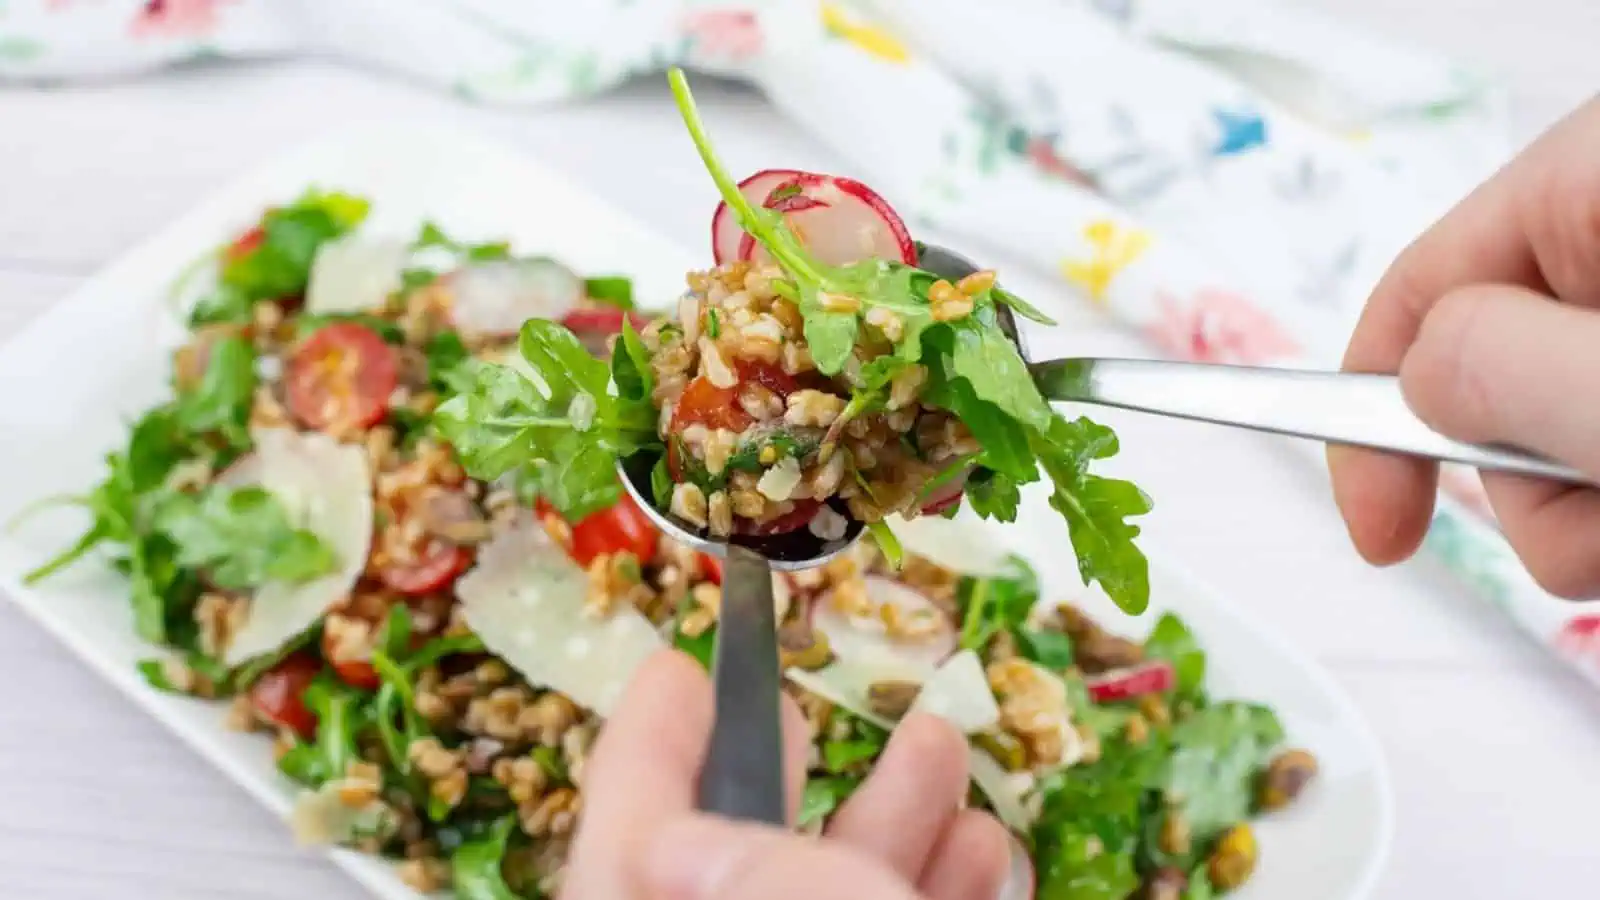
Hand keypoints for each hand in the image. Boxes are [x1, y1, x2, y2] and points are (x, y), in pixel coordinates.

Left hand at [560, 650, 1011, 899]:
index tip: (675, 670)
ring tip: (939, 740)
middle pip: (726, 870)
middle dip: (769, 779)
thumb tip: (673, 838)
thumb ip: (753, 877)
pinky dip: (933, 890)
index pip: (623, 858)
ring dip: (889, 823)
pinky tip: (985, 844)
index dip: (643, 759)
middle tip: (791, 701)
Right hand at [1330, 97, 1599, 597]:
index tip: (1376, 535)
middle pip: (1490, 377)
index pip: (1419, 293)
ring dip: (1584, 509)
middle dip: (1523, 483)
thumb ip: (1502, 369)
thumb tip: (1417, 384)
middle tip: (1598, 527)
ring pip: (1558, 427)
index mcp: (1594, 182)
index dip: (1368, 420)